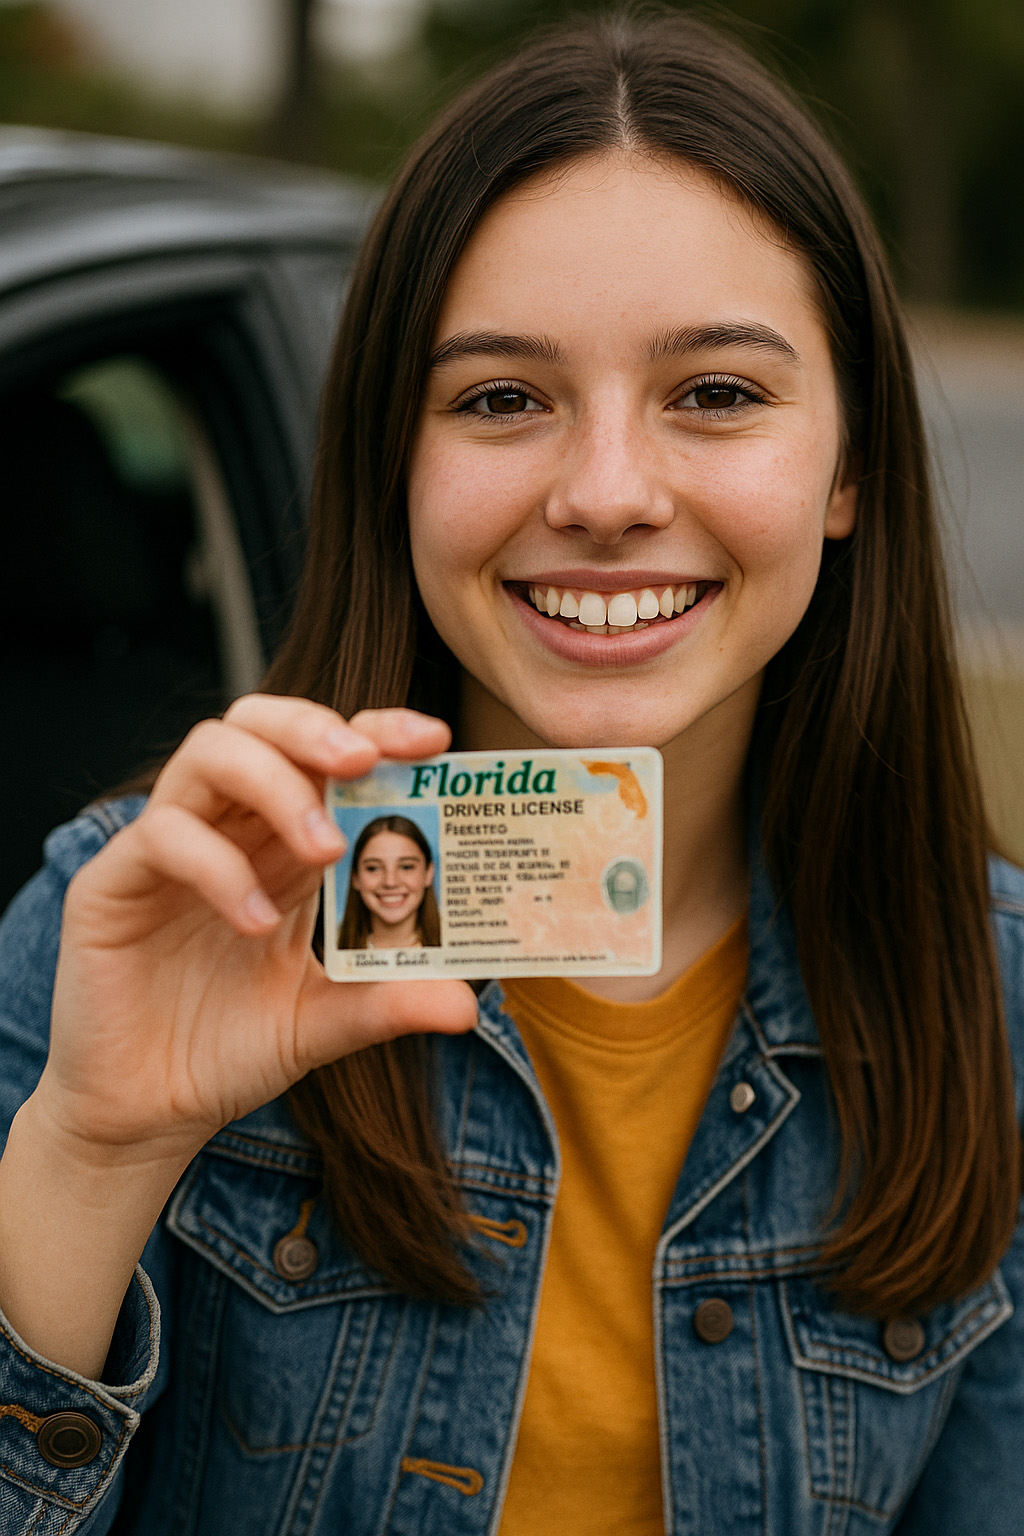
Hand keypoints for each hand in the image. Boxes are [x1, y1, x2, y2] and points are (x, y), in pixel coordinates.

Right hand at [36, 698, 476, 1170]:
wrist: (147, 1115)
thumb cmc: (229, 1051)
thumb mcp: (324, 1023)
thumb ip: (388, 1002)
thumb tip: (466, 1004)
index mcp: (280, 844)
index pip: (322, 756)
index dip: (376, 732)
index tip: (435, 742)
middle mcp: (225, 829)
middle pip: (259, 724)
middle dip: (318, 728)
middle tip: (366, 761)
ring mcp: (165, 849)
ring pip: (208, 755)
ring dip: (275, 784)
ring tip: (323, 849)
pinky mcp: (111, 884)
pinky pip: (162, 836)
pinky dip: (218, 868)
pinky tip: (257, 923)